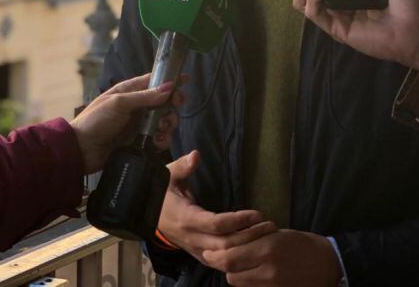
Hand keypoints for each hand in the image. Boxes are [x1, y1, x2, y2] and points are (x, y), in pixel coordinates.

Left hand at [70, 73, 185, 172]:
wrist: (81, 150)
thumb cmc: (96, 121)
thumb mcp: (119, 104)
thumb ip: (144, 97)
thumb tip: (169, 87)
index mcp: (128, 92)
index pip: (152, 81)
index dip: (169, 80)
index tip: (185, 80)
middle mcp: (136, 107)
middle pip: (163, 102)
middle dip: (171, 106)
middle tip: (175, 109)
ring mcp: (138, 125)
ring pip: (163, 121)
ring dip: (168, 124)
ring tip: (163, 129)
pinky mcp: (139, 142)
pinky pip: (157, 139)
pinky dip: (162, 140)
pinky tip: (158, 142)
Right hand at [158, 151, 273, 265]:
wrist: (147, 216)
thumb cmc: (161, 194)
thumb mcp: (168, 176)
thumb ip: (183, 166)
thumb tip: (196, 154)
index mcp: (186, 218)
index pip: (217, 224)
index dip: (238, 220)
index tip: (257, 213)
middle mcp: (193, 238)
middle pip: (226, 245)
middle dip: (250, 237)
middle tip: (271, 227)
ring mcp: (196, 250)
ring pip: (227, 257)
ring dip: (248, 249)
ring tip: (267, 237)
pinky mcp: (201, 256)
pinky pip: (222, 263)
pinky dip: (240, 259)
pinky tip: (255, 250)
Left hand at [202, 229, 339, 286]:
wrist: (328, 265)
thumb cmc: (302, 243)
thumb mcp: (276, 235)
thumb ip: (252, 240)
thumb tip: (229, 244)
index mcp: (266, 248)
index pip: (230, 257)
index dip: (215, 256)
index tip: (208, 252)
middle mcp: (267, 269)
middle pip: (231, 274)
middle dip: (224, 266)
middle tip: (220, 258)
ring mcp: (272, 285)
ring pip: (240, 284)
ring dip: (236, 275)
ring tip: (240, 265)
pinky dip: (249, 283)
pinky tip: (253, 274)